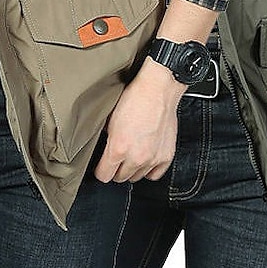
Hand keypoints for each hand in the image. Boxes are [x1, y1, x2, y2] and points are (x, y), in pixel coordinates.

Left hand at [94, 57, 185, 183]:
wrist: (158, 89)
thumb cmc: (135, 98)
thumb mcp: (109, 117)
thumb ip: (106, 138)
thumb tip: (103, 147)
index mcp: (118, 148)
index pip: (103, 176)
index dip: (100, 170)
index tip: (101, 166)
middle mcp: (136, 157)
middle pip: (120, 178)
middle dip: (116, 169)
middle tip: (117, 157)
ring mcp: (153, 158)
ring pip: (137, 177)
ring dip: (132, 168)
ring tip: (132, 154)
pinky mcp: (166, 156)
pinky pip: (155, 174)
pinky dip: (149, 169)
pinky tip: (145, 158)